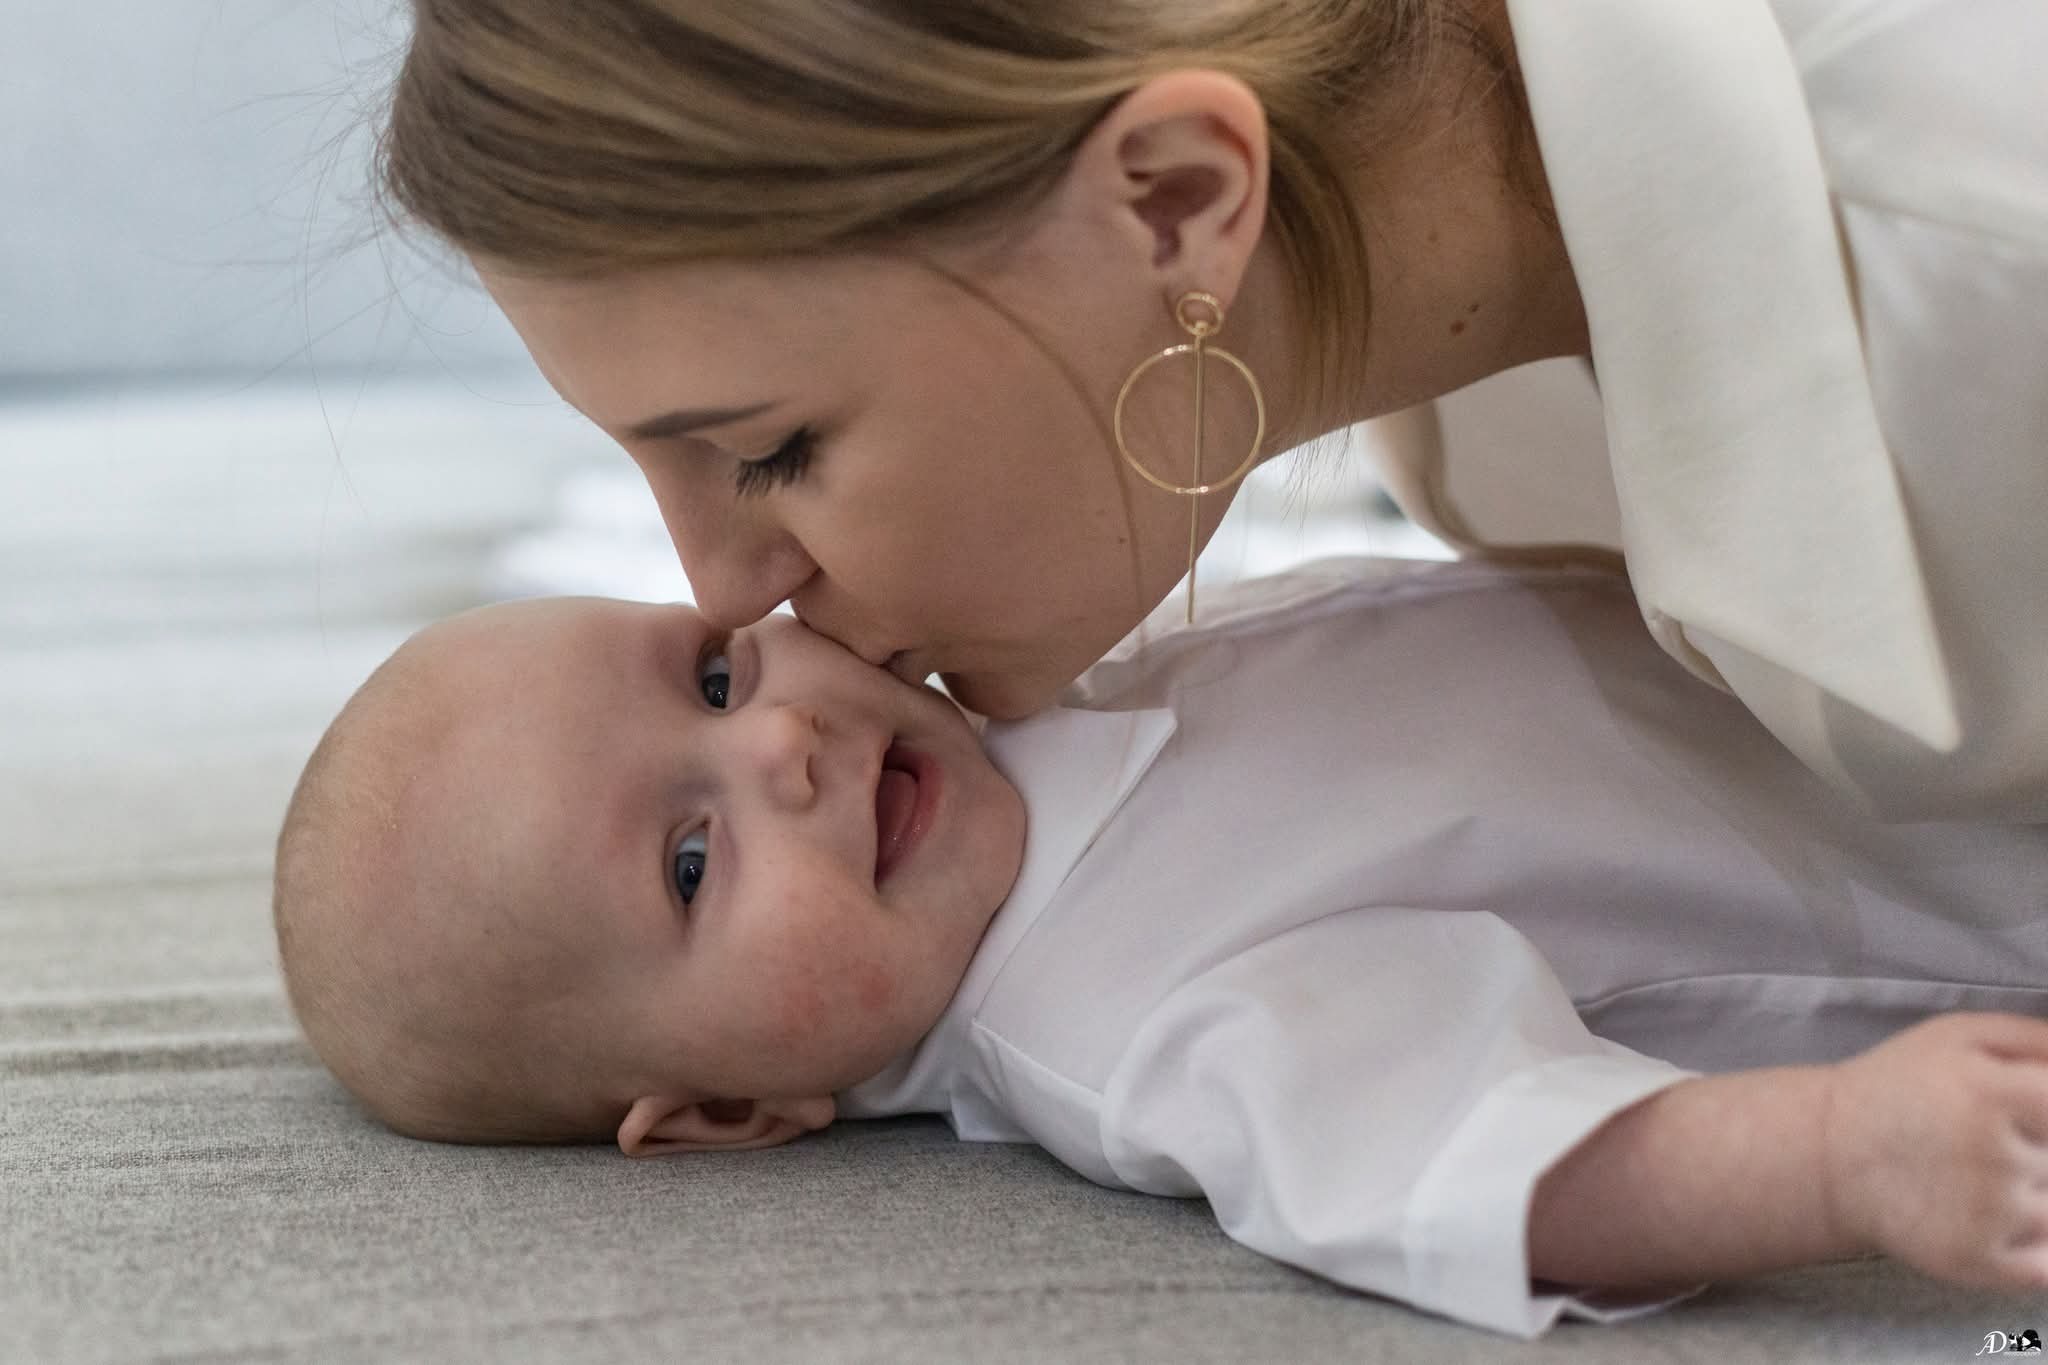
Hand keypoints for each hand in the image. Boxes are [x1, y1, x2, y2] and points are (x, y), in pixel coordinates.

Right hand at [1825, 1012, 2047, 1288]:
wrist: (1829, 1154)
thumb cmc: (1901, 1085)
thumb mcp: (1959, 1036)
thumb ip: (2035, 1039)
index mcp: (1990, 1092)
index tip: (2030, 1118)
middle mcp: (1993, 1156)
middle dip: (2038, 1151)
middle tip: (1991, 1145)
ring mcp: (1986, 1215)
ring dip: (2034, 1196)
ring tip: (1985, 1179)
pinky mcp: (1974, 1261)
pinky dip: (2039, 1249)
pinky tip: (2002, 1222)